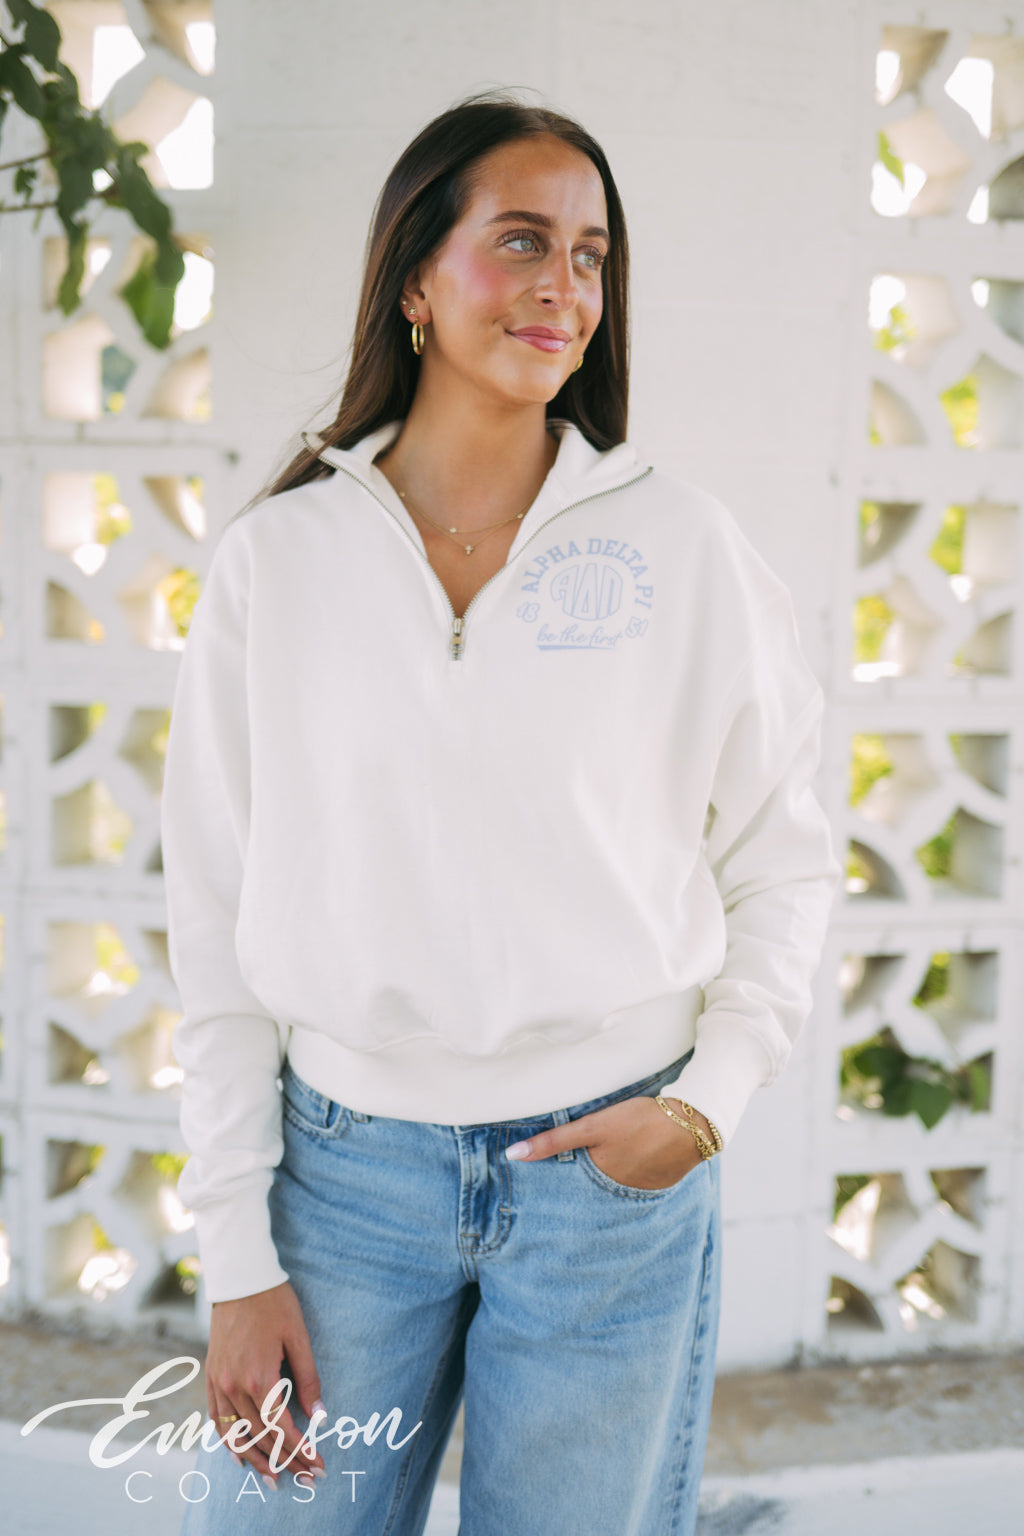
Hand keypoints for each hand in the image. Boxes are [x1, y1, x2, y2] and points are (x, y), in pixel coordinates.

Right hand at [205, 1280, 326, 1486]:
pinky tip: (239, 1457)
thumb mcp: (298, 1336)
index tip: (319, 1464)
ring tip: (275, 1479)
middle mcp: (235, 1386)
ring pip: (236, 1435)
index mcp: (260, 1378)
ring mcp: (219, 1383)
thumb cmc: (274, 1303)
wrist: (240, 1278)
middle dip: (286, 1461)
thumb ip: (308, 1378)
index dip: (302, 1450)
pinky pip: (216, 1420)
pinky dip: (227, 1442)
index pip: (283, 1429)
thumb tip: (319, 1414)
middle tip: (307, 1478)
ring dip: (256, 1460)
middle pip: (261, 1437)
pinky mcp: (211, 1376)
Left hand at [506, 1095, 712, 1189]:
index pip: (568, 1190)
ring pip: (611, 1190)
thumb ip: (555, 1141)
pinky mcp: (657, 1184)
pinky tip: (628, 1167)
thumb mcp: (594, 1127)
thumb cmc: (640, 1121)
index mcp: (598, 1177)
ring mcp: (639, 1190)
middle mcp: (616, 1190)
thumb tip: (512, 1155)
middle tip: (558, 1194)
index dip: (553, 1191)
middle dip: (576, 1193)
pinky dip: (627, 1179)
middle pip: (589, 1192)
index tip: (534, 1199)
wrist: (692, 1124)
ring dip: (602, 1186)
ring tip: (594, 1178)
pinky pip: (634, 1187)